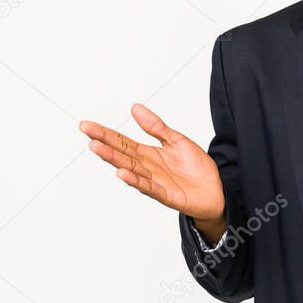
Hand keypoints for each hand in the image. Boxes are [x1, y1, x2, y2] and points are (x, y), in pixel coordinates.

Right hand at [78, 103, 224, 222]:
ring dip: (114, 160)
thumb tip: (135, 107)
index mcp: (149, 154)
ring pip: (130, 169)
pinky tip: (123, 173)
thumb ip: (156, 127)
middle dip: (104, 143)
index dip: (105, 133)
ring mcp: (155, 181)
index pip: (123, 141)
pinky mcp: (166, 194)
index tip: (86, 125)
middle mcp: (147, 167)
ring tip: (97, 148)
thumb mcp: (177, 140)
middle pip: (122, 154)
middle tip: (87, 133)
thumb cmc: (197, 168)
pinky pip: (148, 187)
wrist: (216, 190)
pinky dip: (135, 181)